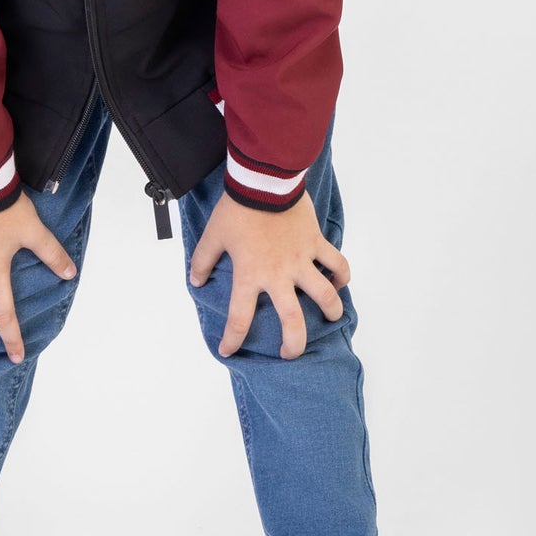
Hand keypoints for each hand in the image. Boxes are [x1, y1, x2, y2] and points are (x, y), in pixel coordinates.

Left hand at [188, 191, 348, 358]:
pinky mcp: (316, 243)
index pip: (240, 318)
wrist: (264, 182)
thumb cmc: (238, 209)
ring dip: (332, 310)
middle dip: (293, 344)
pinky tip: (339, 282)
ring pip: (325, 295)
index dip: (233, 339)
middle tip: (290, 353)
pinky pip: (336, 263)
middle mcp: (279, 275)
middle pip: (292, 320)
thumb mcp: (213, 236)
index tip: (229, 351)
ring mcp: (301, 260)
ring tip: (332, 318)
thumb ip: (202, 261)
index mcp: (251, 276)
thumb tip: (193, 280)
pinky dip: (341, 274)